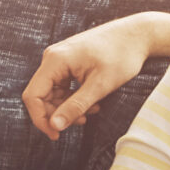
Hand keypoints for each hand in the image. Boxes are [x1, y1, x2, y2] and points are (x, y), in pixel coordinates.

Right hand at [22, 17, 154, 137]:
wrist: (137, 35)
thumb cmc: (121, 56)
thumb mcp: (100, 86)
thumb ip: (75, 106)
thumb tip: (54, 126)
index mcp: (55, 60)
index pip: (33, 95)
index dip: (40, 119)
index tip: (56, 134)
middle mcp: (52, 58)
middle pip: (41, 95)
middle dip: (58, 113)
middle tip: (83, 121)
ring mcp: (60, 59)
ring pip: (53, 93)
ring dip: (68, 107)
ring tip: (93, 110)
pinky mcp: (68, 62)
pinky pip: (62, 86)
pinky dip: (74, 98)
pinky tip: (93, 102)